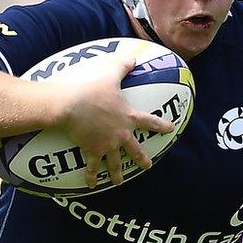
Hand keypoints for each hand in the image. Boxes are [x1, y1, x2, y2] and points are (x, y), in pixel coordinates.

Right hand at [57, 56, 173, 186]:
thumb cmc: (91, 90)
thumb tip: (133, 57)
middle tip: (148, 166)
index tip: (171, 129)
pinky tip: (91, 185)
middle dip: (142, 159)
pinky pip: (92, 167)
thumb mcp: (110, 75)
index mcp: (128, 116)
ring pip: (115, 163)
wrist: (72, 106)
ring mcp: (107, 144)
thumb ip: (123, 66)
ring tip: (119, 182)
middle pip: (135, 149)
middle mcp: (121, 134)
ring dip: (117, 174)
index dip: (162, 125)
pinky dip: (91, 176)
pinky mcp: (92, 150)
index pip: (150, 122)